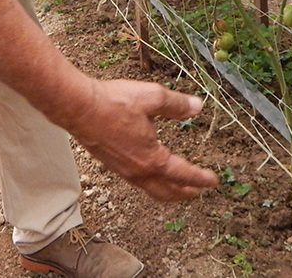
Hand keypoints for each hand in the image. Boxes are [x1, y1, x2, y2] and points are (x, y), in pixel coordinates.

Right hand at [66, 78, 218, 201]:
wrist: (78, 107)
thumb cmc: (114, 103)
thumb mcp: (152, 97)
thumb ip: (176, 105)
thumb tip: (197, 107)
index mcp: (152, 158)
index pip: (182, 174)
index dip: (200, 178)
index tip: (213, 181)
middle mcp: (138, 171)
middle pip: (167, 191)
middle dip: (185, 193)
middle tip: (198, 191)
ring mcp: (123, 170)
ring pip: (151, 189)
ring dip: (168, 191)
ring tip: (177, 188)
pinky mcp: (112, 164)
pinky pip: (137, 182)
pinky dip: (151, 184)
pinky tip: (150, 172)